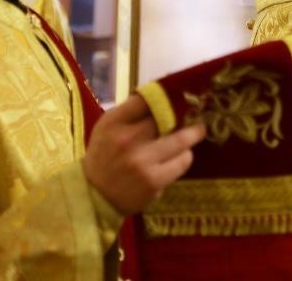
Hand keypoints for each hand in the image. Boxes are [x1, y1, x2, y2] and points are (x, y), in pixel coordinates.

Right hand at [82, 94, 206, 214]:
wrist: (94, 196)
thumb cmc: (105, 156)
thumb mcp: (107, 128)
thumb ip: (131, 112)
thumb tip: (163, 95)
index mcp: (113, 122)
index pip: (147, 99)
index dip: (166, 96)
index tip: (178, 96)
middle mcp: (127, 139)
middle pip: (168, 118)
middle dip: (183, 115)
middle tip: (195, 112)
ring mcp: (142, 161)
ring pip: (181, 140)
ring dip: (191, 135)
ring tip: (196, 132)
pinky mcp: (154, 181)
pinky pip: (182, 161)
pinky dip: (185, 156)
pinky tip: (180, 156)